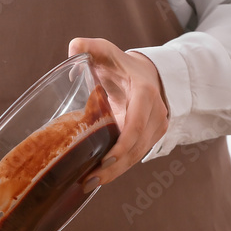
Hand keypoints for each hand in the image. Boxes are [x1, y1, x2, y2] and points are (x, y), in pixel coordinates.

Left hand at [68, 38, 168, 186]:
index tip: (104, 160)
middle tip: (88, 180)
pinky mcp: (151, 137)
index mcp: (144, 93)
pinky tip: (99, 177)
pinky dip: (119, 168)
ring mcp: (156, 127)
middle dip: (114, 167)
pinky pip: (136, 156)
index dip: (122, 146)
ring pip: (137, 156)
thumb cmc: (120, 64)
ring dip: (115, 172)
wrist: (147, 73)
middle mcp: (155, 113)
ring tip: (88, 184)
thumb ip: (88, 46)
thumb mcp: (105, 51)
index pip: (136, 125)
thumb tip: (73, 48)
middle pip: (136, 148)